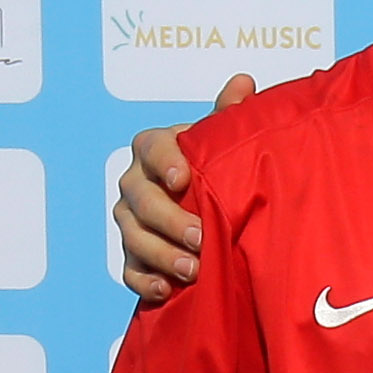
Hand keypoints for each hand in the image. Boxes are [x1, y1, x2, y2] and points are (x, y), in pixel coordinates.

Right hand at [114, 74, 253, 306]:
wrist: (212, 210)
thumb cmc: (216, 169)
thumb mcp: (222, 144)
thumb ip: (227, 116)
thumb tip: (243, 82)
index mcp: (155, 149)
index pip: (151, 147)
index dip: (164, 162)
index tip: (183, 179)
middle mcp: (135, 182)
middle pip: (140, 199)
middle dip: (169, 220)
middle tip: (201, 238)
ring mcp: (130, 220)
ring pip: (133, 235)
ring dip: (161, 254)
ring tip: (192, 270)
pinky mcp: (133, 255)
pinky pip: (129, 269)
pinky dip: (145, 281)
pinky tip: (166, 291)